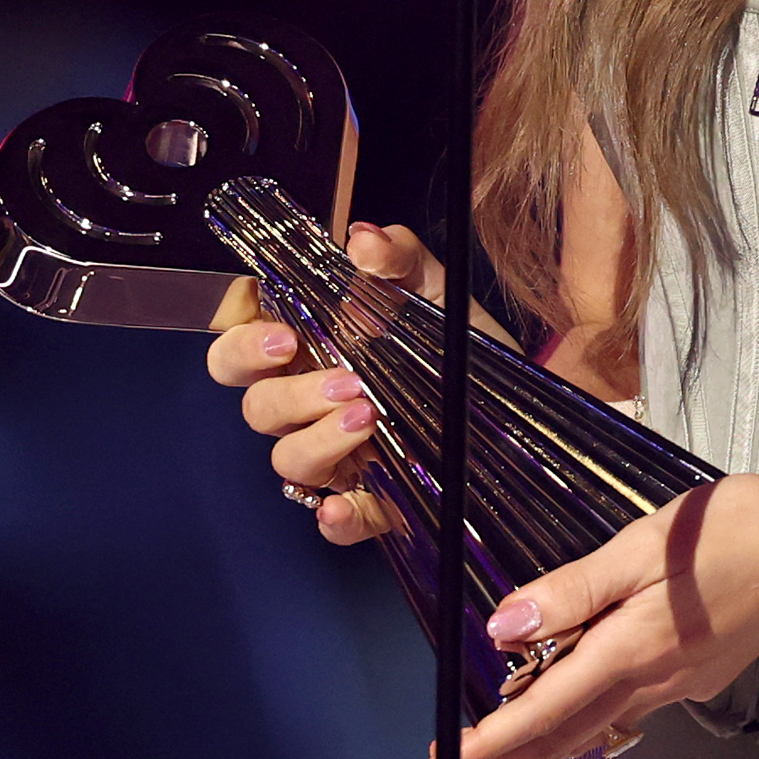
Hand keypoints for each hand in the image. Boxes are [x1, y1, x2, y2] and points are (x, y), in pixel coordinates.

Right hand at [207, 222, 457, 546]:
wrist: (519, 399)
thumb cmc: (459, 340)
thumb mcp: (435, 289)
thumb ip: (397, 258)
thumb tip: (364, 239)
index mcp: (310, 344)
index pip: (239, 336)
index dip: (240, 332)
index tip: (278, 326)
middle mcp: (311, 402)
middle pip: (254, 403)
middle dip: (281, 392)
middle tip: (335, 376)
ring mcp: (338, 454)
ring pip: (287, 458)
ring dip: (317, 439)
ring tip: (368, 414)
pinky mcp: (374, 499)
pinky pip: (336, 519)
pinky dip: (336, 517)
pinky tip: (347, 507)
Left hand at [449, 478, 758, 758]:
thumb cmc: (733, 531)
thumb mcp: (644, 544)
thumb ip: (573, 590)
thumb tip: (504, 630)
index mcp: (629, 649)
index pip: (541, 712)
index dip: (486, 747)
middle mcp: (649, 682)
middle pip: (558, 739)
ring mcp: (675, 686)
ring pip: (589, 730)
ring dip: (532, 753)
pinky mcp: (694, 676)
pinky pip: (622, 710)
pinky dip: (578, 726)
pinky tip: (563, 721)